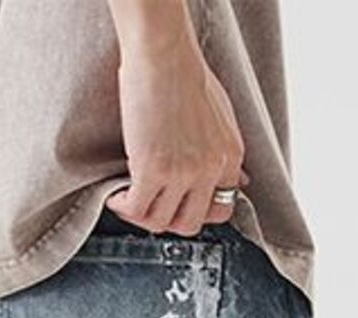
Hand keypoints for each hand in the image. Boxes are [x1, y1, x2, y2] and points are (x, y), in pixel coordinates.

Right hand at [105, 16, 246, 234]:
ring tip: (129, 195)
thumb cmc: (186, 74)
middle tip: (151, 203)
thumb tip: (241, 181)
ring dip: (140, 214)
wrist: (163, 53)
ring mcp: (182, 173)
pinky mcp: (152, 169)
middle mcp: (210, 170)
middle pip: (189, 225)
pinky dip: (122, 206)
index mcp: (230, 157)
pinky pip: (136, 209)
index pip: (221, 211)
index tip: (178, 203)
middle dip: (167, 219)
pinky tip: (116, 194)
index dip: (195, 211)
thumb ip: (227, 154)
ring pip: (159, 221)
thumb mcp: (222, 116)